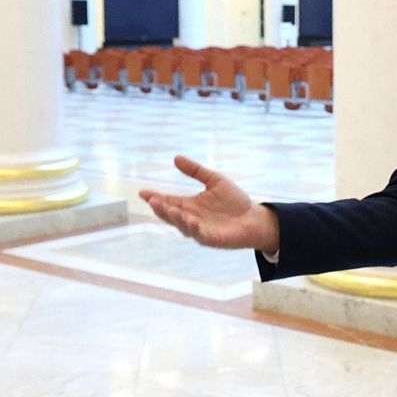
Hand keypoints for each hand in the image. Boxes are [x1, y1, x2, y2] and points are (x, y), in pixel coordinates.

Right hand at [138, 155, 279, 252]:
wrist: (254, 217)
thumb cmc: (234, 200)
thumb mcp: (214, 180)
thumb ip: (196, 171)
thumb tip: (176, 157)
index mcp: (190, 205)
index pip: (168, 200)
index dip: (155, 196)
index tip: (143, 191)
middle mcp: (190, 218)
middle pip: (170, 214)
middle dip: (161, 208)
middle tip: (151, 200)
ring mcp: (199, 229)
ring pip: (182, 225)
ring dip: (174, 217)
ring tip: (166, 208)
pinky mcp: (210, 238)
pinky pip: (198, 234)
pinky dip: (193, 227)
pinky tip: (190, 219)